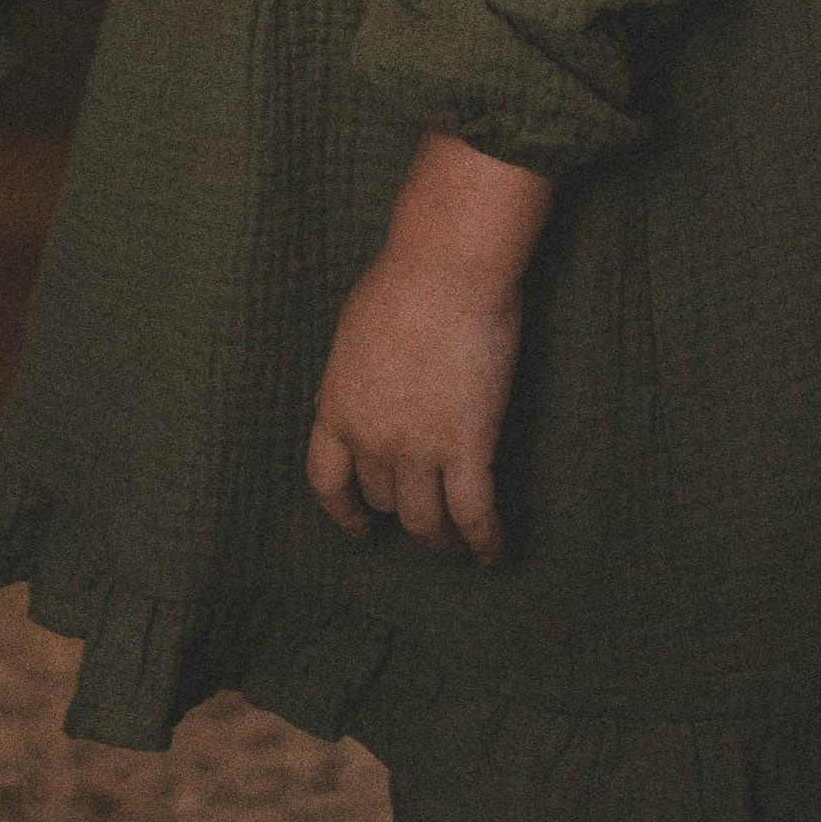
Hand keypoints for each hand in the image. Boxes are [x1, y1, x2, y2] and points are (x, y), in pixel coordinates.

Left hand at [305, 134, 550, 564]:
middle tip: (426, 515)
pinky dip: (484, 541)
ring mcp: (419, 447)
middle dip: (403, 509)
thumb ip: (352, 381)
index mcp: (337, 406)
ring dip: (441, 541)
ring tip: (455, 548)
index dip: (344, 512)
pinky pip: (474, 514)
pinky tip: (492, 554)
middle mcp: (372, 437)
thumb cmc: (402, 283)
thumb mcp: (353, 336)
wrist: (446, 268)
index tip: (360, 528)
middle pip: (385, 499)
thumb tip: (353, 408)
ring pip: (426, 522)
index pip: (327, 481)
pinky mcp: (468, 446)